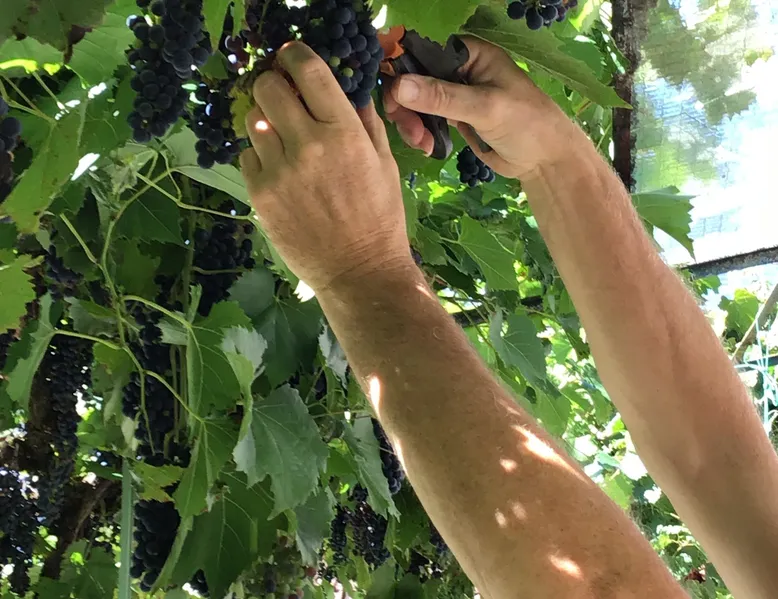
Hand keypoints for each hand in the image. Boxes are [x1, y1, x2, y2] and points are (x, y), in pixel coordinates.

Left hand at [240, 43, 410, 292]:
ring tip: (282, 138)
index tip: (291, 56)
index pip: (308, 71)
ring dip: (265, 120)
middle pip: (268, 87)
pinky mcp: (259, 194)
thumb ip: (363, 120)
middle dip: (273, 84)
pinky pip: (246, 155)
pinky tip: (278, 169)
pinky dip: (258, 154)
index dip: (294, 55)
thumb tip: (345, 87)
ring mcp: (279, 171)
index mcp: (344, 133)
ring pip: (252, 119)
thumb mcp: (384, 163)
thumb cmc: (379, 217)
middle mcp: (308, 145)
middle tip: (282, 96)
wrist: (358, 271)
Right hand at [384, 36, 579, 179]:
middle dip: (405, 106)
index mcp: (470, 54)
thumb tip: (399, 85)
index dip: (402, 71)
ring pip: (414, 101)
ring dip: (411, 123)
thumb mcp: (484, 108)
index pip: (423, 52)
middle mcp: (459, 69)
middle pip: (412, 79)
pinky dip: (420, 133)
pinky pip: (424, 119)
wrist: (543, 160)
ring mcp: (454, 94)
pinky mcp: (452, 117)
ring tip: (423, 144)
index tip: (392, 99)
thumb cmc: (525, 124)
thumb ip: (442, 97)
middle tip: (410, 132)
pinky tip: (428, 147)